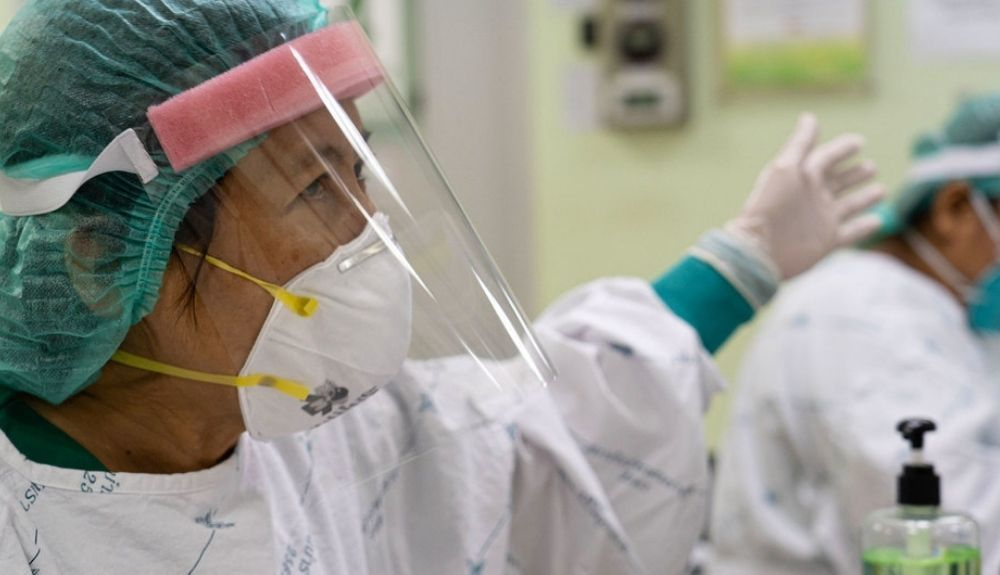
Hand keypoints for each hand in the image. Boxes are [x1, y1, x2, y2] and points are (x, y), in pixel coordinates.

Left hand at [726, 113, 885, 279]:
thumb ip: (800, 144)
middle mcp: (814, 198)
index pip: (826, 158)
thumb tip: (809, 117)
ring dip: (864, 198)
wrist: (760, 249)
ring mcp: (821, 220)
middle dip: (854, 174)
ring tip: (880, 189)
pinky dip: (864, 227)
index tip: (859, 141)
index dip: (842, 149)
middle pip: (838, 182)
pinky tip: (877, 220)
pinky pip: (850, 233)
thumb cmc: (770, 206)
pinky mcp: (826, 242)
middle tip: (871, 167)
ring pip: (848, 206)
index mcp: (803, 178)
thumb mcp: (785, 168)